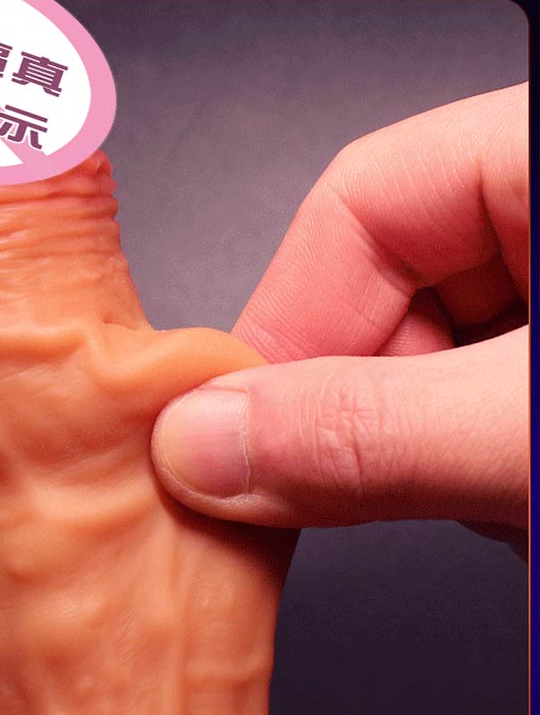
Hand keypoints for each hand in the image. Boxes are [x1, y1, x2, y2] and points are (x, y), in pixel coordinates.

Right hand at [151, 84, 527, 550]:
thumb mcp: (531, 427)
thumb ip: (372, 429)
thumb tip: (207, 444)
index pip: (361, 204)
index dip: (285, 324)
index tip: (239, 436)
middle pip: (390, 297)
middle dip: (363, 414)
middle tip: (346, 497)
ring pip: (436, 373)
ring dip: (428, 459)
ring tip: (484, 505)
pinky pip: (484, 420)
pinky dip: (477, 478)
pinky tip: (515, 511)